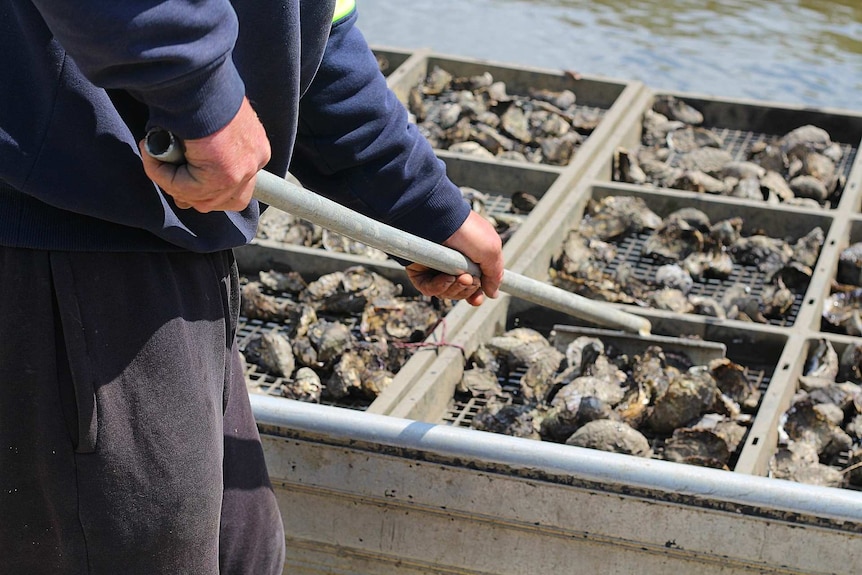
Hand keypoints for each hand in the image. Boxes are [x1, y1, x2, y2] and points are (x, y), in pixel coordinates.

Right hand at [139, 97, 270, 212]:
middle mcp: (254, 163)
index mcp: (255, 149)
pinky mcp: (222, 176)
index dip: (209, 191)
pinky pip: (184, 188)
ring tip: (155, 157)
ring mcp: (241, 172)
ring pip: (200, 198)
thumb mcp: (210, 121)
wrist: (199, 78)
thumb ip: (204, 147)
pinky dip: (162, 173)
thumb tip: (182, 163)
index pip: (237, 188)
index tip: (185, 184)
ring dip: (172, 181)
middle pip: (224, 201)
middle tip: (170, 181)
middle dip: (194, 196)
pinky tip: (151, 153)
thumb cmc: (200, 90)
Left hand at [406, 210, 503, 305]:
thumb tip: (492, 293)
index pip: (472, 285)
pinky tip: (446, 277)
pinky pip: (430, 290)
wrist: (441, 219)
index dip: (475, 294)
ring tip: (460, 276)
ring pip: (446, 293)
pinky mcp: (420, 271)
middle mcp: (452, 264)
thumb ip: (495, 274)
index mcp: (470, 260)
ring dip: (456, 288)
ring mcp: (435, 268)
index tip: (477, 298)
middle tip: (469, 278)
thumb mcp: (491, 251)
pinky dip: (440, 287)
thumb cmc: (468, 232)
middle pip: (460, 292)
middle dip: (467, 289)